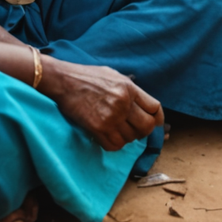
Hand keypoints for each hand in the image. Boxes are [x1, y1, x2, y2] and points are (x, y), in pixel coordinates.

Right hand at [40, 56, 164, 150]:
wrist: (63, 80)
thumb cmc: (87, 76)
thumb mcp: (115, 76)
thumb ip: (130, 90)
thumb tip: (142, 104)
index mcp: (130, 88)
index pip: (155, 108)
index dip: (158, 118)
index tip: (156, 123)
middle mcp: (123, 103)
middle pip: (147, 126)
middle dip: (144, 131)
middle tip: (135, 130)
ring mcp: (111, 116)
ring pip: (130, 138)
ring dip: (126, 138)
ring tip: (118, 132)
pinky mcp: (97, 128)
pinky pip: (114, 145)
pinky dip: (114, 144)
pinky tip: (108, 137)